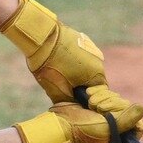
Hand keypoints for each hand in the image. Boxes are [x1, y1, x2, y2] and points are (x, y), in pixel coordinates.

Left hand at [0, 0, 114, 103]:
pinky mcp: (84, 40)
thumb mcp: (58, 90)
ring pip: (86, 67)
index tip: (71, 98)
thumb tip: (74, 106)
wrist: (42, 36)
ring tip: (60, 71)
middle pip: (92, 80)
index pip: (96, 94)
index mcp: (97, 74)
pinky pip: (82, 56)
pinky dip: (73, 61)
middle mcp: (99, 61)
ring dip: (77, 72)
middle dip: (79, 85)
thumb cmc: (50, 64)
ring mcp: (92, 48)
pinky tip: (60, 59)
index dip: (84, 99)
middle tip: (63, 85)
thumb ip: (70, 100)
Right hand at [14, 86, 142, 142]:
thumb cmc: (81, 131)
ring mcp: (106, 116)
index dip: (129, 116)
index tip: (115, 114)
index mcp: (120, 141)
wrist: (59, 124)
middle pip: (127, 109)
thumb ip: (125, 121)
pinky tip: (88, 98)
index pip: (137, 125)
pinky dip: (99, 94)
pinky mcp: (98, 105)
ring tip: (90, 106)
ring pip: (117, 99)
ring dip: (103, 99)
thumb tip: (142, 109)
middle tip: (98, 111)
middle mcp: (115, 129)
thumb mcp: (105, 128)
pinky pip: (107, 94)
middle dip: (112, 105)